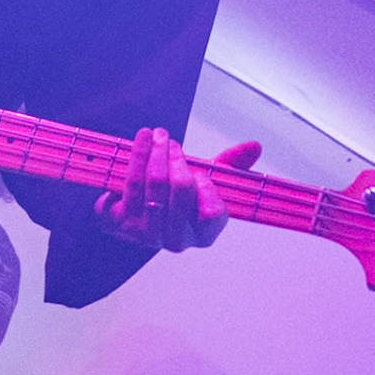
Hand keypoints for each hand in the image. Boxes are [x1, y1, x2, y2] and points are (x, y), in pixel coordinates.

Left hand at [94, 128, 263, 251]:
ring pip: (153, 183)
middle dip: (175, 157)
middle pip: (179, 189)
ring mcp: (146, 233)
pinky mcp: (120, 223)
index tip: (200, 171)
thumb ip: (232, 165)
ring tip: (156, 135)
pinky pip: (129, 183)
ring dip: (155, 152)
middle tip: (168, 137)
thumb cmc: (177, 196)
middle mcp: (176, 239)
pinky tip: (141, 141)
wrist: (138, 209)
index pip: (212, 214)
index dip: (206, 189)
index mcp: (204, 234)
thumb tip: (254, 146)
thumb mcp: (208, 179)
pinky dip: (136, 156)